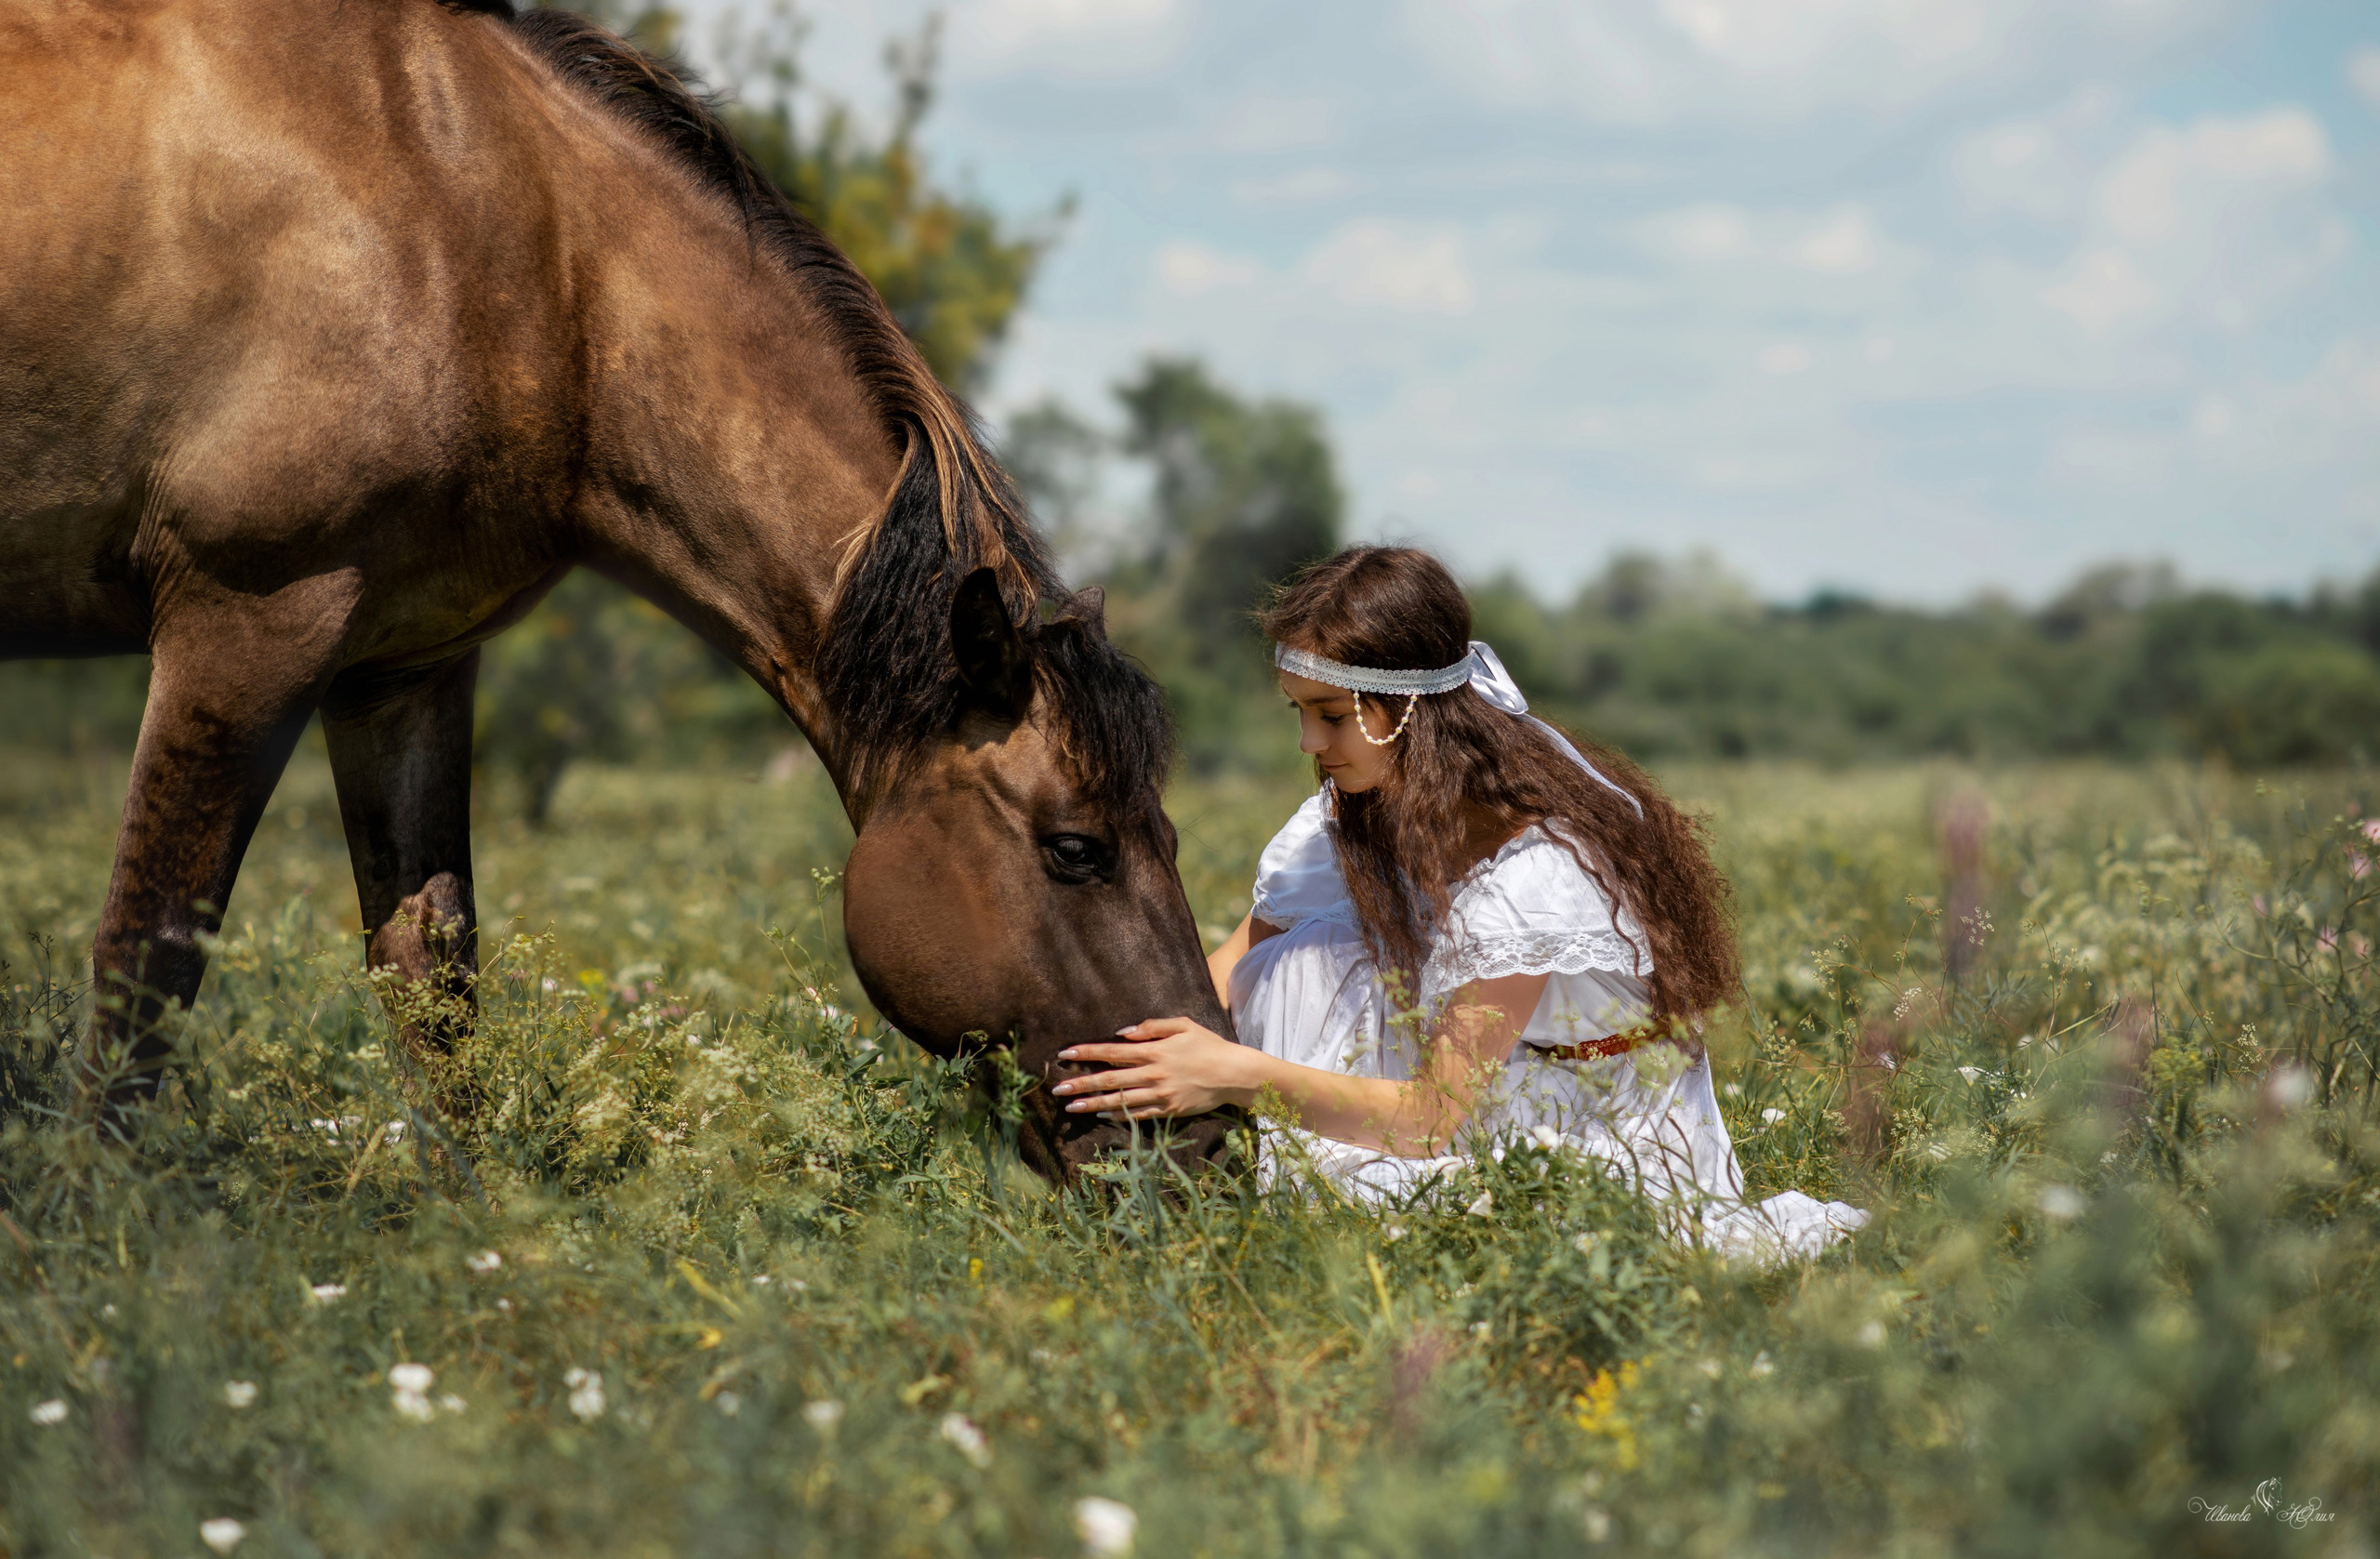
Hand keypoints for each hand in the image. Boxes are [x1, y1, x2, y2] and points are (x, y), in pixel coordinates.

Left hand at [1051, 1018, 1254, 1120]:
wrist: (1233, 1074)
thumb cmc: (1208, 1045)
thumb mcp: (1183, 1025)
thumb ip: (1153, 1026)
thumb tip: (1123, 1032)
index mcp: (1154, 1051)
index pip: (1112, 1051)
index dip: (1086, 1052)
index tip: (1064, 1054)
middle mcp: (1153, 1074)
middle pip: (1109, 1079)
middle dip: (1080, 1083)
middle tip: (1056, 1089)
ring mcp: (1160, 1094)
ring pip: (1119, 1101)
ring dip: (1092, 1104)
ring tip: (1070, 1107)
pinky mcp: (1168, 1110)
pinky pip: (1138, 1114)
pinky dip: (1118, 1114)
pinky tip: (1100, 1114)